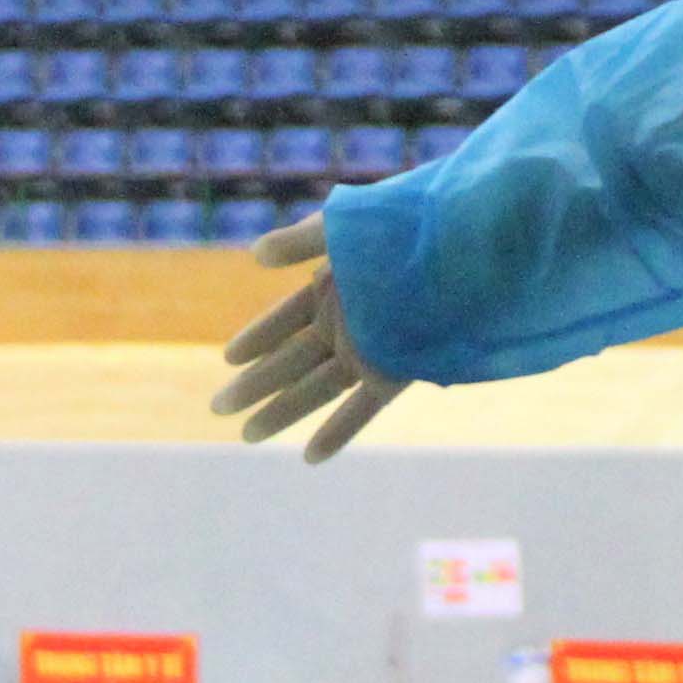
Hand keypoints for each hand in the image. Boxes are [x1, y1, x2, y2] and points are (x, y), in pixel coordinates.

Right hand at [211, 216, 412, 462]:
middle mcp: (347, 322)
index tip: (229, 356)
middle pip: (290, 360)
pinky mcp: (396, 371)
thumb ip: (301, 241)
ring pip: (314, 388)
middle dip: (254, 384)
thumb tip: (255, 255)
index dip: (256, 337)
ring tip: (247, 436)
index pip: (283, 319)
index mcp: (334, 286)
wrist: (465, 242)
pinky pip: (362, 408)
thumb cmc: (407, 226)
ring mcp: (369, 349)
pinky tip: (310, 456)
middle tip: (217, 408)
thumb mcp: (345, 226)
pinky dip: (337, 431)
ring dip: (281, 411)